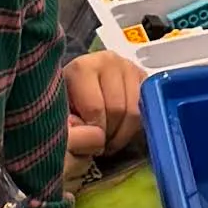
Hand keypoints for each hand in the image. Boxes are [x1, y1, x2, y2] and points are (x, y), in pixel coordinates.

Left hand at [62, 50, 141, 175]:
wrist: (76, 86)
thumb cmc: (66, 102)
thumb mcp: (59, 112)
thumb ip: (69, 125)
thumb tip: (91, 140)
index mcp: (83, 67)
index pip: (96, 109)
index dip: (94, 133)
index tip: (89, 143)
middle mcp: (108, 61)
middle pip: (119, 109)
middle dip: (110, 134)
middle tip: (101, 146)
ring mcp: (128, 67)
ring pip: (135, 111)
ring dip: (124, 133)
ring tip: (111, 140)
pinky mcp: (143, 76)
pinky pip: (147, 108)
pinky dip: (136, 125)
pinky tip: (123, 130)